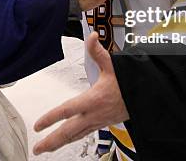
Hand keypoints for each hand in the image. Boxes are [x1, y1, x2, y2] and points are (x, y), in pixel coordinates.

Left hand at [33, 32, 128, 154]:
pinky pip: (84, 134)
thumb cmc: (130, 81)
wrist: (148, 96)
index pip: (68, 110)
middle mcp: (94, 114)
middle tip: (36, 148)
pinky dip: (72, 139)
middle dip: (52, 141)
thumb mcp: (114, 65)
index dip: (51, 118)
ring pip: (76, 136)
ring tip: (45, 149)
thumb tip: (92, 36)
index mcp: (94, 99)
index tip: (38, 125)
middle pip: (69, 131)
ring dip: (59, 144)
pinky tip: (65, 142)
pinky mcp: (102, 124)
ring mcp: (98, 121)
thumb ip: (98, 51)